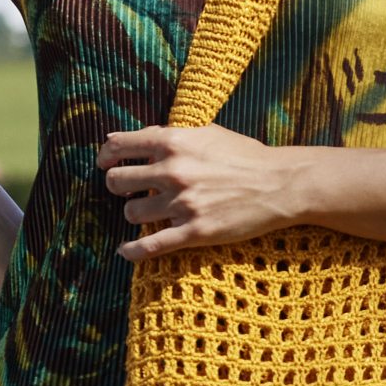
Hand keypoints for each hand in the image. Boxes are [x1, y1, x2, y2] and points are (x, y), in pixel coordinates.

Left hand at [99, 124, 308, 258]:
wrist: (280, 184)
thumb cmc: (245, 156)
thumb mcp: (206, 133)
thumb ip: (166, 134)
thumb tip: (123, 137)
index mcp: (174, 142)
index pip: (120, 146)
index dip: (106, 155)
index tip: (104, 163)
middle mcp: (173, 171)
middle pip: (118, 182)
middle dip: (118, 187)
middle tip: (128, 190)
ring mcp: (182, 203)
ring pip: (132, 213)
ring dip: (135, 213)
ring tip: (147, 213)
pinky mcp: (194, 232)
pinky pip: (150, 246)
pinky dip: (132, 252)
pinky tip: (124, 252)